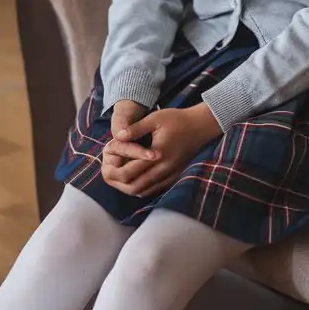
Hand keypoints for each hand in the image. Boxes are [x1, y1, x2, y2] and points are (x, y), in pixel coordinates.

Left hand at [103, 104, 221, 197]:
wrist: (201, 126)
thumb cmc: (178, 119)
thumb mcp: (155, 118)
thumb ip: (135, 129)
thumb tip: (117, 136)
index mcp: (156, 155)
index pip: (129, 172)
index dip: (114, 170)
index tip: (106, 163)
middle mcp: (163, 169)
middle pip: (134, 187)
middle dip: (117, 183)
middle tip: (106, 174)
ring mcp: (170, 174)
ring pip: (144, 191)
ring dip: (128, 187)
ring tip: (116, 178)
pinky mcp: (174, 175)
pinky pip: (154, 189)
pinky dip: (141, 188)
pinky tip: (133, 180)